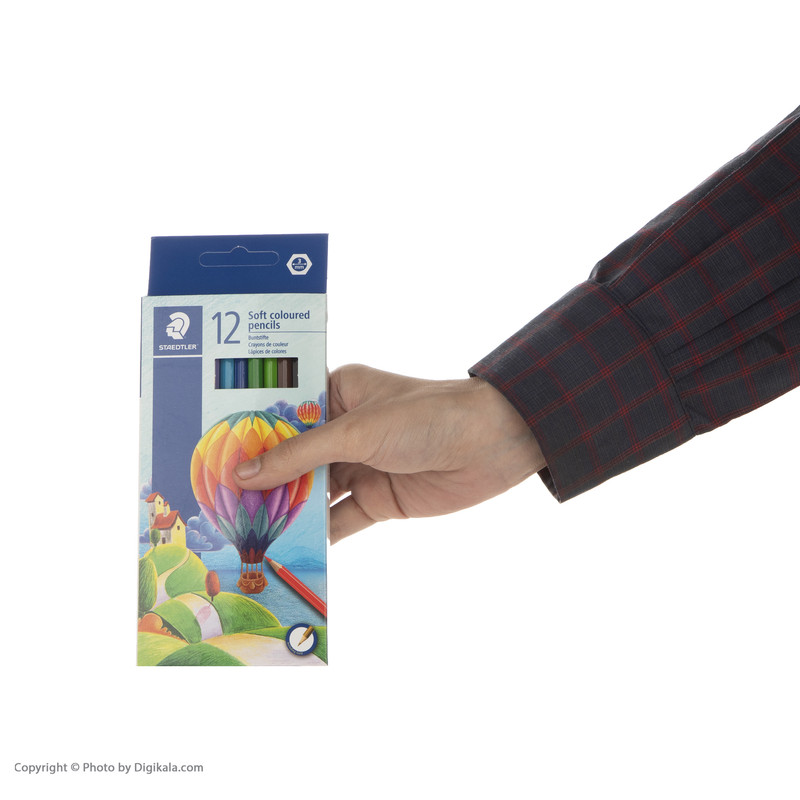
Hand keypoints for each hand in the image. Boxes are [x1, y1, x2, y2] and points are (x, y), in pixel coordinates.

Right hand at [234, 364, 545, 542]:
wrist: (493, 444)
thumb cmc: (426, 416)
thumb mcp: (357, 431)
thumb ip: (299, 455)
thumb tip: (243, 476)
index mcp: (337, 392)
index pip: (281, 412)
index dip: (247, 434)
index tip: (208, 455)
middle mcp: (344, 428)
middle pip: (292, 458)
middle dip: (260, 481)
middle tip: (214, 504)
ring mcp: (360, 466)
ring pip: (312, 492)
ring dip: (283, 512)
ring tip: (238, 533)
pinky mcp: (378, 500)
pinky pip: (339, 520)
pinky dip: (316, 536)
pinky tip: (283, 552)